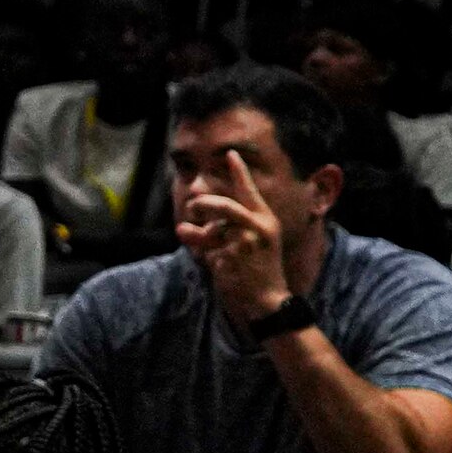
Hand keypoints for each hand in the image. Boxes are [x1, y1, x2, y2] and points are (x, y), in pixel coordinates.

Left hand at [179, 146, 296, 329]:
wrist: (268, 299)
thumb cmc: (261, 269)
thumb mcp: (254, 243)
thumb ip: (227, 228)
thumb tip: (189, 222)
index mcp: (267, 221)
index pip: (250, 192)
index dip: (240, 172)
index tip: (230, 154)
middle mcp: (258, 228)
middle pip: (223, 206)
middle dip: (204, 204)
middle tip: (192, 206)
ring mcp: (245, 242)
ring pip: (212, 229)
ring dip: (196, 233)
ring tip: (183, 231)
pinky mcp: (232, 257)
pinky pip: (209, 251)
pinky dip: (207, 258)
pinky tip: (216, 267)